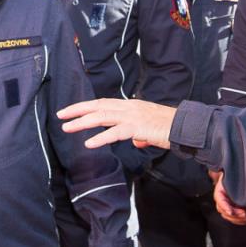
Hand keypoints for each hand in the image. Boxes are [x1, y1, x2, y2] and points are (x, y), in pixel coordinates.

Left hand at [59, 98, 176, 150]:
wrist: (185, 127)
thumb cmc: (169, 128)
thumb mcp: (149, 130)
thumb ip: (139, 134)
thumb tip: (135, 141)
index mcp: (130, 105)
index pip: (103, 103)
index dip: (85, 106)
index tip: (69, 111)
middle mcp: (129, 107)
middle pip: (98, 106)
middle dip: (77, 110)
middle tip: (60, 116)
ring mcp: (133, 116)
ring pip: (102, 117)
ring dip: (82, 122)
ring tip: (67, 128)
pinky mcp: (138, 127)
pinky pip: (115, 132)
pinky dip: (101, 138)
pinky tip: (89, 143)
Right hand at [213, 173, 245, 224]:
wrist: (236, 177)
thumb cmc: (235, 178)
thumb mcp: (233, 180)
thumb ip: (235, 185)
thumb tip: (238, 191)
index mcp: (219, 193)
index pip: (221, 202)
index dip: (226, 208)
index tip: (231, 212)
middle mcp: (221, 202)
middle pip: (225, 212)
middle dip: (235, 215)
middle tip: (245, 214)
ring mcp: (226, 207)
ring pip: (230, 217)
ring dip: (239, 219)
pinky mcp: (233, 210)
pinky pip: (235, 219)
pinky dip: (241, 220)